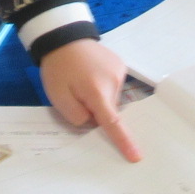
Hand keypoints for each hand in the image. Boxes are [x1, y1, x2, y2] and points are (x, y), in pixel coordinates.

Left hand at [41, 39, 141, 161]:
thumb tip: (94, 121)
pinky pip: (113, 86)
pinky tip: (90, 73)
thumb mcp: (58, 97)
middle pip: (109, 110)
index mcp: (97, 92)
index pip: (113, 123)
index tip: (136, 157)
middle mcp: (114, 81)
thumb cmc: (57, 68)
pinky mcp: (120, 64)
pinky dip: (102, 87)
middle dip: (95, 110)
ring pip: (111, 99)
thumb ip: (77, 116)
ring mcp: (120, 71)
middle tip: (76, 95)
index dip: (124, 142)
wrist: (63, 36)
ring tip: (81, 80)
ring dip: (98, 97)